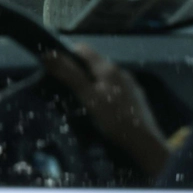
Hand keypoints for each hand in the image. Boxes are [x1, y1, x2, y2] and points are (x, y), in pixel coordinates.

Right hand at [43, 43, 168, 176]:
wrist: (145, 143)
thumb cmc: (114, 119)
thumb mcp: (87, 96)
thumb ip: (68, 74)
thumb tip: (47, 54)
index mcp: (108, 68)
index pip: (82, 49)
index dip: (66, 54)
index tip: (56, 69)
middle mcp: (120, 71)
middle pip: (93, 63)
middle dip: (78, 71)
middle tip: (65, 88)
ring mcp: (130, 85)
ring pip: (103, 77)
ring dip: (91, 83)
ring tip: (82, 100)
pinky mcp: (135, 98)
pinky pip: (114, 88)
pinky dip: (103, 93)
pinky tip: (102, 109)